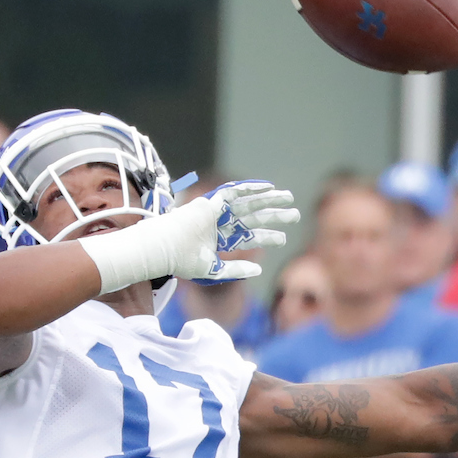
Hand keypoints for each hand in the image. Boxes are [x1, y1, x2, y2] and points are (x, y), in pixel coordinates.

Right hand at [77, 179, 298, 292]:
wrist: (162, 250)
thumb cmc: (180, 261)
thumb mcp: (212, 269)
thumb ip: (235, 269)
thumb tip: (259, 270)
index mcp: (220, 239)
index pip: (248, 236)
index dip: (266, 236)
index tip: (283, 238)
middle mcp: (220, 224)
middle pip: (253, 217)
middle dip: (273, 215)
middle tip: (294, 215)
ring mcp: (216, 212)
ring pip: (247, 204)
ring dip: (268, 200)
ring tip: (289, 199)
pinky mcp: (211, 203)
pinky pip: (233, 191)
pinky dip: (249, 188)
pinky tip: (267, 187)